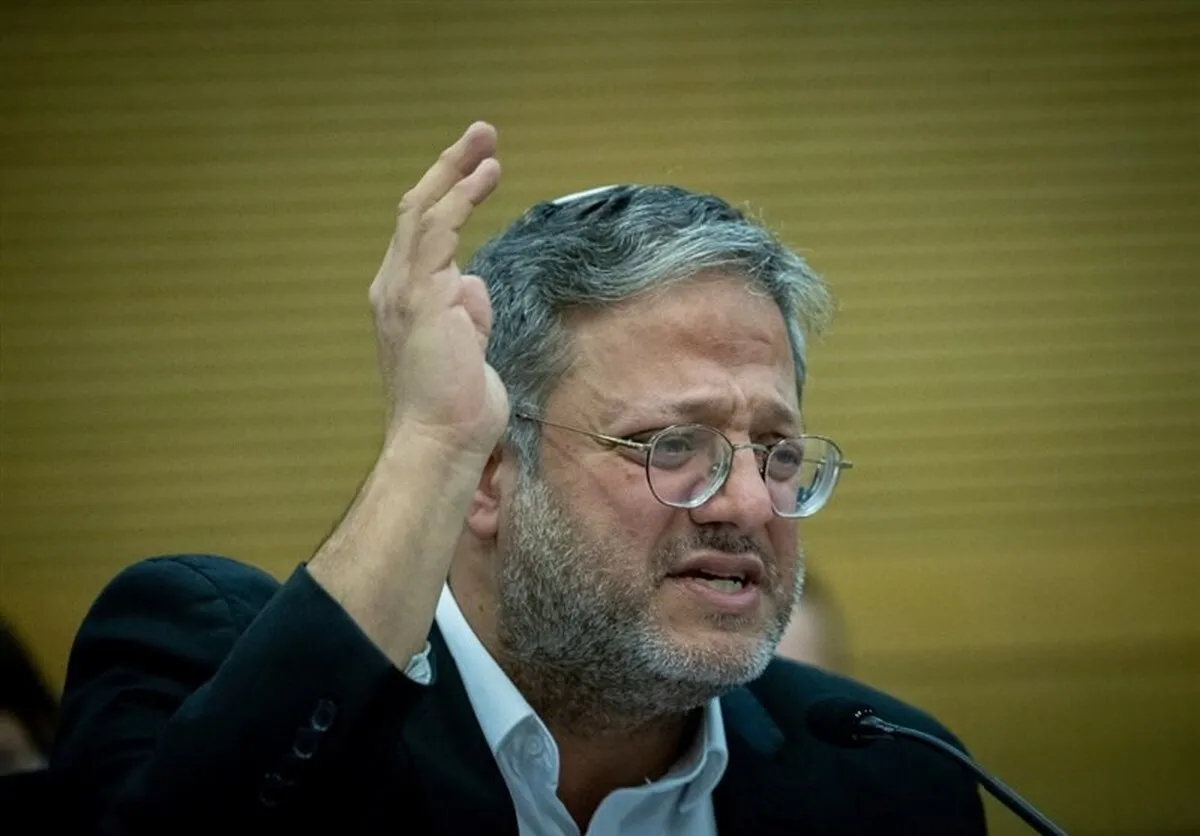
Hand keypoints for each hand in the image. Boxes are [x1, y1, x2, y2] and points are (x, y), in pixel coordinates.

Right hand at [370, 122, 506, 457]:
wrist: (441, 441)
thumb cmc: (456, 406)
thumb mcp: (466, 348)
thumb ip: (467, 313)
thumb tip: (471, 284)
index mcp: (402, 300)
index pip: (419, 236)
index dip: (446, 197)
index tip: (477, 171)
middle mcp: (393, 288)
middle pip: (415, 211)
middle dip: (449, 170)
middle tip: (481, 137)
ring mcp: (402, 289)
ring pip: (424, 211)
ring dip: (457, 172)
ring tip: (487, 143)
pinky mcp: (420, 294)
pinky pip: (438, 230)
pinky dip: (461, 198)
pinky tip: (485, 176)